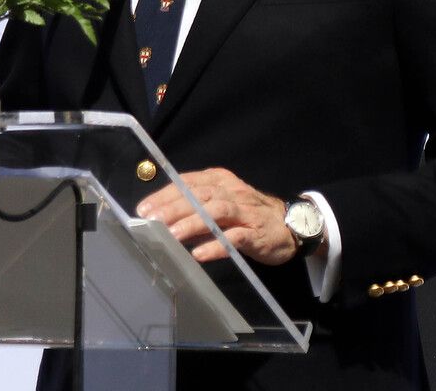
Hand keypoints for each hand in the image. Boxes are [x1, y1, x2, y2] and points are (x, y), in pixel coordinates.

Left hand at [136, 167, 295, 265]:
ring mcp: (245, 212)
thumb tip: (163, 218)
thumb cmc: (250, 215)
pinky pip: (234, 238)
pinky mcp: (255, 233)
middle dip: (173, 207)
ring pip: (215, 212)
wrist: (291, 225)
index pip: (188, 183)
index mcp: (220, 181)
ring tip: (171, 234)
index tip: (144, 208)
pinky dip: (215, 245)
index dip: (165, 194)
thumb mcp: (223, 203)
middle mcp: (231, 191)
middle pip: (199, 195)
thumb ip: (197, 208)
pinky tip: (199, 254)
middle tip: (151, 220)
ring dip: (192, 222)